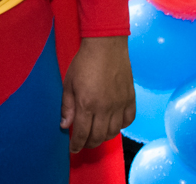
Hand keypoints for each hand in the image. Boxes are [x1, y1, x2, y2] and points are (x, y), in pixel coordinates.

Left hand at [61, 35, 135, 152]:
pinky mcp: (130, 99)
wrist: (106, 46)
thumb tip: (65, 126)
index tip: (73, 149)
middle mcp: (105, 108)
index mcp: (87, 104)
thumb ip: (67, 106)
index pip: (82, 133)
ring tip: (96, 135)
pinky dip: (120, 127)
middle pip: (99, 137)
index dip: (77, 145)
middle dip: (89, 143)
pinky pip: (128, 121)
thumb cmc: (84, 62)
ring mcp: (120, 104)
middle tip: (83, 143)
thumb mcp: (68, 83)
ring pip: (114, 132)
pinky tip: (112, 124)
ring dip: (104, 137)